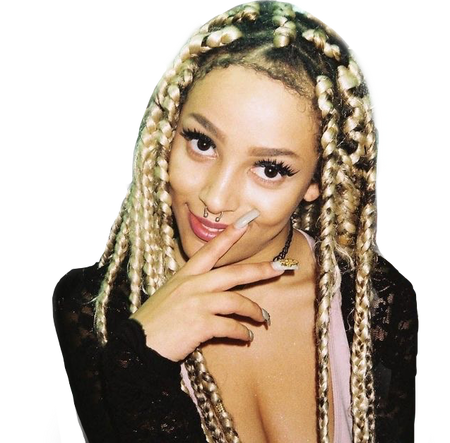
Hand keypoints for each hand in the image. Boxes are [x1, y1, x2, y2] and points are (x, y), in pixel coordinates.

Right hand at [129, 210, 283, 361]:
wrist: (137, 345)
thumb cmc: (155, 320)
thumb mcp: (170, 294)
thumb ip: (192, 287)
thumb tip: (215, 291)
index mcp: (185, 275)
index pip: (210, 250)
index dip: (229, 235)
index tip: (245, 222)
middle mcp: (192, 285)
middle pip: (233, 273)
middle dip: (259, 270)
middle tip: (280, 267)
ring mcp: (196, 304)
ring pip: (236, 301)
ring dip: (253, 311)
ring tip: (263, 318)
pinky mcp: (199, 324)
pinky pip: (230, 326)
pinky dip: (242, 332)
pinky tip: (247, 337)